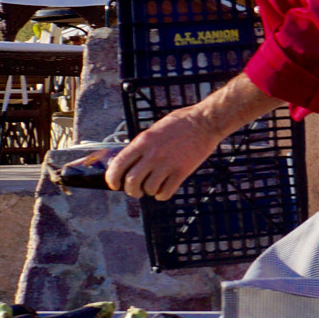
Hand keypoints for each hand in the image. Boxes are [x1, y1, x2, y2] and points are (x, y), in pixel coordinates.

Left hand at [106, 108, 222, 200]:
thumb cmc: (181, 122)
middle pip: (132, 181)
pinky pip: (167, 191)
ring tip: (152, 189)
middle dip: (131, 190)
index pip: (119, 164)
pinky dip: (162, 195)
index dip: (112, 178)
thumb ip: (143, 145)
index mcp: (143, 142)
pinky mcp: (182, 171)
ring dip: (148, 192)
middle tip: (135, 191)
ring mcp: (168, 163)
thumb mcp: (154, 129)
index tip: (114, 184)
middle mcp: (152, 154)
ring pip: (149, 188)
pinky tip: (163, 192)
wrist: (205, 122)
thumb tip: (133, 160)